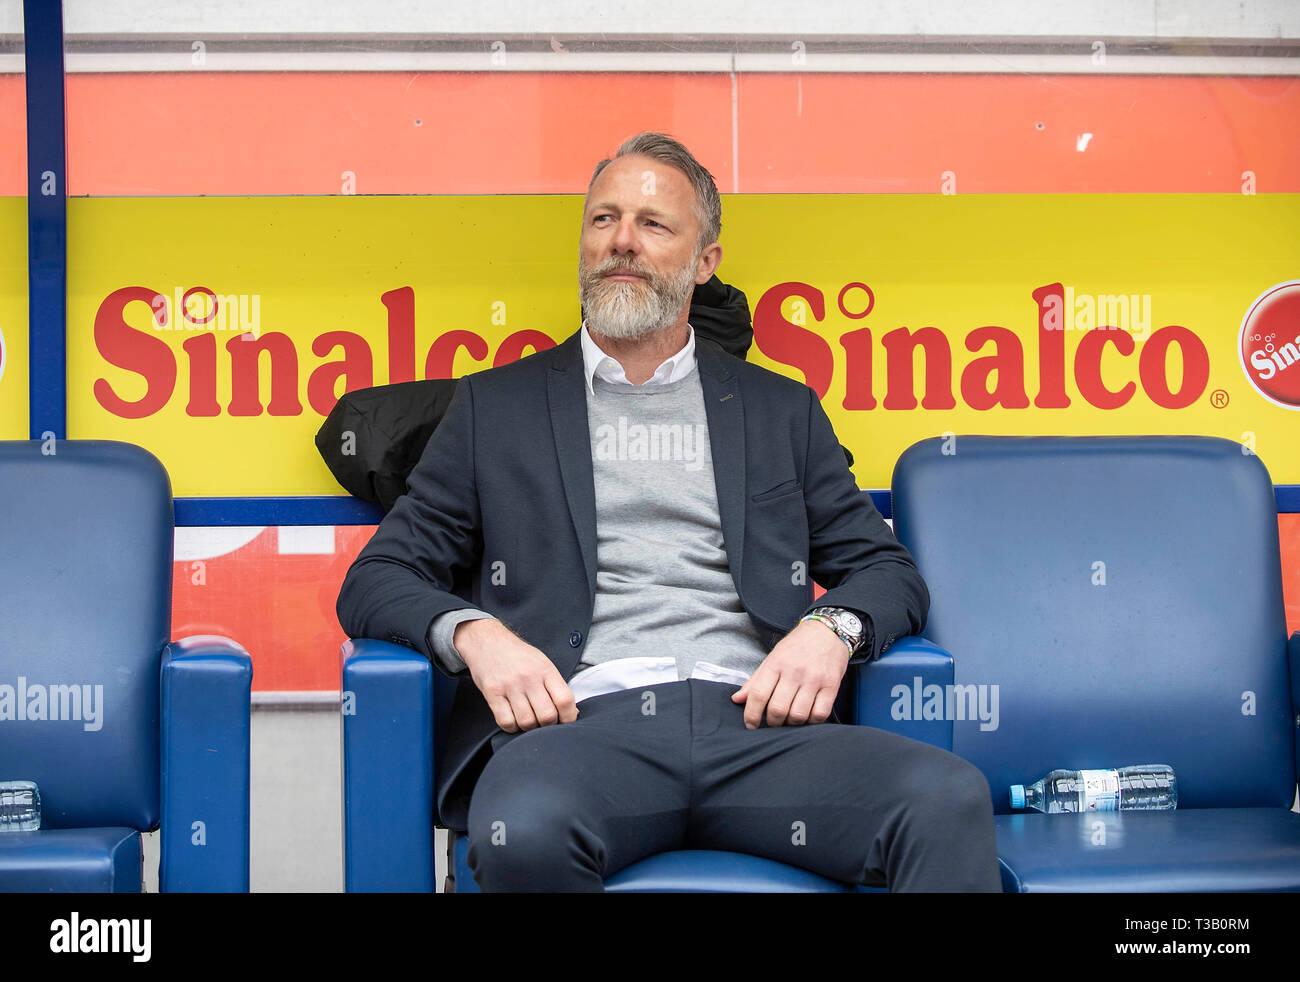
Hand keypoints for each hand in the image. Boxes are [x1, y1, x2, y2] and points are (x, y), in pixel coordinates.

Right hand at [455, 619, 578, 732]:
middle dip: (548, 726)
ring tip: (528, 720)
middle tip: (544, 723)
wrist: (486, 641)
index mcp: (546, 669)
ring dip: (529, 728)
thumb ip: (555, 685)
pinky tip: (512, 719)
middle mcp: (529, 677)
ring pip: (527, 722)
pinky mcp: (492, 693)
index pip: (565, 700)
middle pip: (547, 716)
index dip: (569, 717)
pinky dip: (511, 727)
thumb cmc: (517, 655)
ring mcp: (510, 686)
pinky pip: (506, 722)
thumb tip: (571, 713)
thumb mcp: (541, 662)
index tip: (566, 721)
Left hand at [731, 618, 849, 728]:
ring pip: (798, 715)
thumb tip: (737, 700)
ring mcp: (814, 679)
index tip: (750, 725)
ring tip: (789, 720)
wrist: (827, 631)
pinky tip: (807, 717)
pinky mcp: (832, 685)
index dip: (751, 715)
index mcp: (776, 663)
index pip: (758, 695)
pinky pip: (820, 714)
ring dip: (791, 724)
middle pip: (778, 709)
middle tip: (773, 722)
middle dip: (772, 723)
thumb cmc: (797, 646)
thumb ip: (755, 680)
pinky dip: (811, 722)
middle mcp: (794, 671)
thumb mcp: (773, 657)